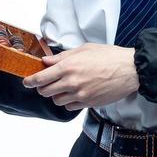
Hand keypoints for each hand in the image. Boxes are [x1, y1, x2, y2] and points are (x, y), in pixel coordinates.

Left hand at [22, 43, 139, 109]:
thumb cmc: (109, 56)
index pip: (41, 77)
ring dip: (57, 94)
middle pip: (45, 91)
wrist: (129, 70)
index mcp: (68, 66)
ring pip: (57, 100)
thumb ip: (63, 56)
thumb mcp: (84, 49)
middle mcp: (71, 82)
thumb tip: (47, 61)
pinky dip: (69, 102)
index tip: (27, 81)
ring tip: (64, 87)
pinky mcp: (88, 103)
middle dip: (42, 88)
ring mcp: (79, 94)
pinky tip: (75, 93)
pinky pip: (70, 107)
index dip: (30, 81)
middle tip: (46, 83)